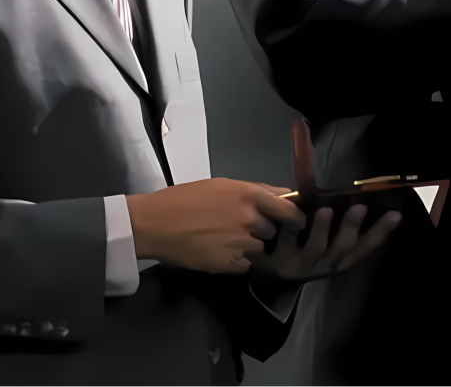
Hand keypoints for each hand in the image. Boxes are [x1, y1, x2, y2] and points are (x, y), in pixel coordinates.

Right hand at [126, 179, 305, 273]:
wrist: (155, 223)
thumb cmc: (183, 199)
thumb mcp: (221, 186)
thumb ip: (252, 191)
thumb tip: (278, 196)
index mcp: (248, 194)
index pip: (288, 208)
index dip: (294, 217)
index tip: (295, 221)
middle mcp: (249, 218)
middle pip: (273, 230)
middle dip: (263, 230)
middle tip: (241, 227)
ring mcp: (240, 243)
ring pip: (260, 249)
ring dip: (250, 247)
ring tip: (226, 240)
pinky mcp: (229, 264)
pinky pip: (245, 264)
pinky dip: (237, 261)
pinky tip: (219, 251)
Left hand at [252, 202, 402, 282]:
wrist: (270, 264)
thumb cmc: (304, 242)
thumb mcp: (327, 237)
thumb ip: (341, 222)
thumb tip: (360, 194)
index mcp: (341, 257)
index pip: (366, 246)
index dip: (381, 232)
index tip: (395, 215)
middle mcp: (326, 263)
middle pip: (344, 249)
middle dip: (352, 228)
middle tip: (360, 207)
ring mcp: (303, 264)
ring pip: (316, 249)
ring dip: (323, 230)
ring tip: (326, 210)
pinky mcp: (280, 260)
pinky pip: (286, 243)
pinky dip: (290, 230)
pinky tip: (292, 215)